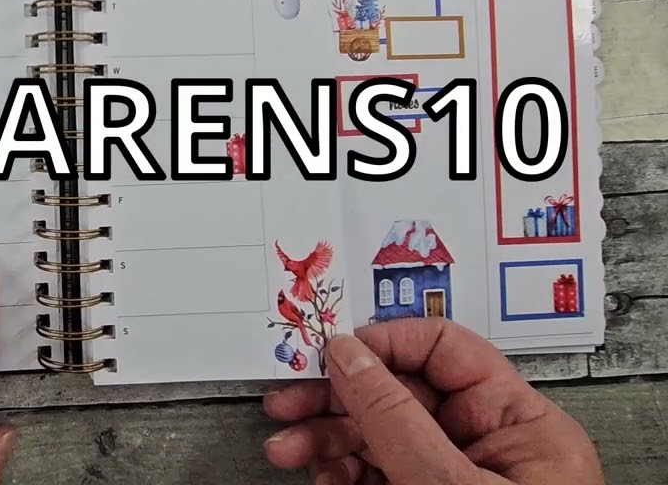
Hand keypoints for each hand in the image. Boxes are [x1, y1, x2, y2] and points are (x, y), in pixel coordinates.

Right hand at [262, 318, 602, 483]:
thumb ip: (395, 417)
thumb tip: (351, 358)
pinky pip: (372, 475)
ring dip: (324, 438)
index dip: (384, 343)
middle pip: (399, 394)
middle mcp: (490, 452)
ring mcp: (454, 484)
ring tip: (289, 448)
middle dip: (337, 398)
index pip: (447, 351)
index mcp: (523, 429)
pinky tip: (317, 474)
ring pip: (376, 437)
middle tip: (289, 401)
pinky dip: (337, 473)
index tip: (331, 353)